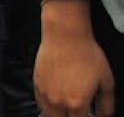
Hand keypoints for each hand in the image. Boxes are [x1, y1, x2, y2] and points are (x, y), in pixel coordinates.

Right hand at [35, 0, 114, 116]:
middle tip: (77, 112)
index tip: (87, 115)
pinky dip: (48, 106)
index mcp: (77, 103)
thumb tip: (103, 115)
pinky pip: (40, 103)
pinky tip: (56, 102)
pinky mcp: (37, 84)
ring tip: (67, 110)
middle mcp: (58, 101)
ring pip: (49, 115)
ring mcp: (45, 93)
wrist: (65, 36)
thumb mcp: (106, 81)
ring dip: (58, 115)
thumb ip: (106, 104)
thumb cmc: (86, 55)